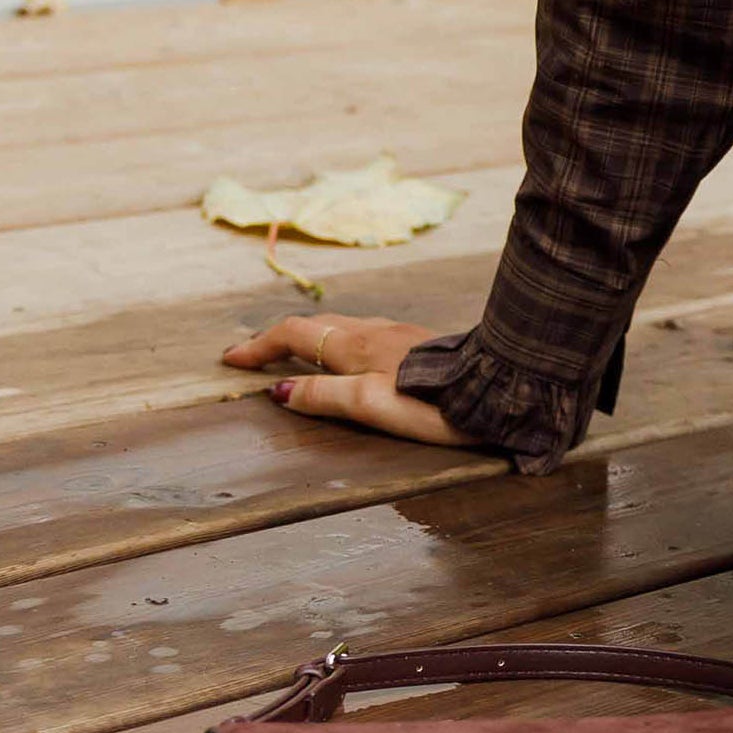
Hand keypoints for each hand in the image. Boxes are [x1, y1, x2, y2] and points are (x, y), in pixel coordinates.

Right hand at [221, 315, 469, 446]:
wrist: (503, 388)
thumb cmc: (435, 404)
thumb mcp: (370, 405)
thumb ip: (323, 395)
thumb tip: (279, 389)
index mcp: (355, 345)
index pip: (292, 335)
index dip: (258, 346)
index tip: (229, 360)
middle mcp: (375, 331)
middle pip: (315, 327)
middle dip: (279, 340)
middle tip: (254, 358)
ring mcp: (401, 334)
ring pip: (342, 329)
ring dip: (311, 340)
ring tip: (295, 358)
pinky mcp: (423, 345)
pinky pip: (366, 336)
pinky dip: (339, 343)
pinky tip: (353, 359)